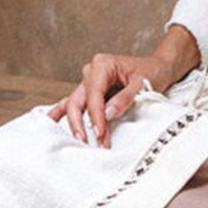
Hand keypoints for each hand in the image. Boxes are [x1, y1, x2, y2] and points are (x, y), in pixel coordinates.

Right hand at [48, 25, 199, 145]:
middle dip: (82, 123)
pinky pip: (73, 101)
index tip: (100, 133)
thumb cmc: (150, 72)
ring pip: (74, 103)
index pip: (94, 94)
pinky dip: (61, 111)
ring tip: (74, 140)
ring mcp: (88, 81)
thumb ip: (125, 98)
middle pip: (78, 100)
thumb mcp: (143, 83)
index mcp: (103, 65)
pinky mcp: (90, 91)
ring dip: (75, 123)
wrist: (157, 67)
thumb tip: (107, 113)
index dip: (96, 116)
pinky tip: (50, 121)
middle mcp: (91, 71)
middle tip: (89, 142)